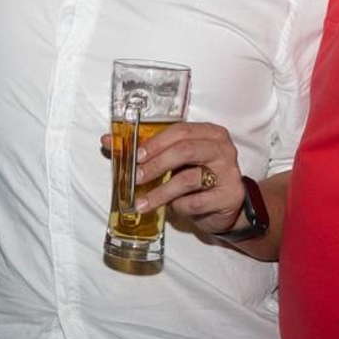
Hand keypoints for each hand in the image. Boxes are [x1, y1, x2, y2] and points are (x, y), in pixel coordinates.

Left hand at [103, 121, 244, 236]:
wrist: (225, 206)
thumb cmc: (198, 176)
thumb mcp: (175, 160)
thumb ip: (146, 150)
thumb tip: (108, 142)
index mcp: (210, 133)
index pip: (180, 130)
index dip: (156, 143)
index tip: (136, 156)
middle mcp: (222, 149)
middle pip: (185, 150)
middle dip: (156, 164)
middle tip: (137, 178)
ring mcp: (228, 172)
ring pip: (188, 179)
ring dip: (161, 192)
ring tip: (142, 203)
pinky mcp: (229, 196)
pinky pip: (196, 202)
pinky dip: (179, 206)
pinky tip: (173, 208)